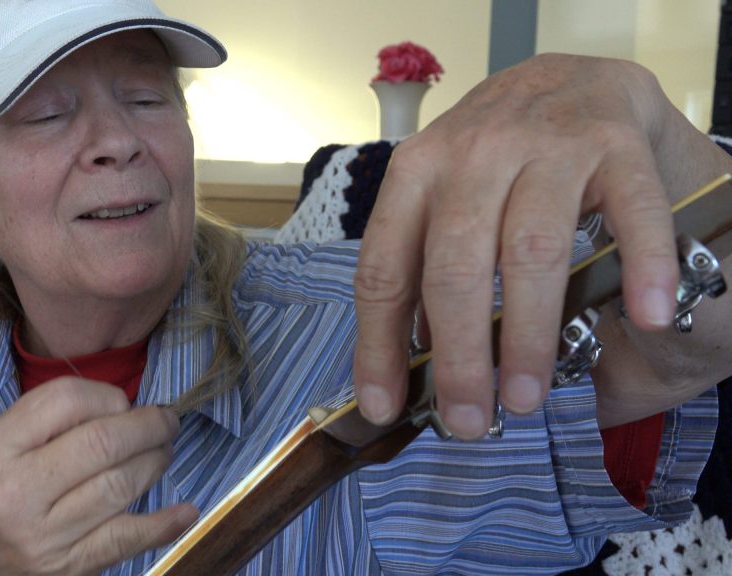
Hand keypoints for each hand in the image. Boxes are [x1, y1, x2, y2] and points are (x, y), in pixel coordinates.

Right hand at [0, 377, 195, 574]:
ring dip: (156, 462)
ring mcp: (44, 535)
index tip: (122, 402)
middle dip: (148, 426)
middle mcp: (16, 492)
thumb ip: (50, 419)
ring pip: (120, 487)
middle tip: (165, 422)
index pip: (66, 400)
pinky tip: (186, 510)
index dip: (108, 395)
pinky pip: (125, 540)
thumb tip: (125, 406)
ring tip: (164, 451)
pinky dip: (163, 524)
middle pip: (102, 443)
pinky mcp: (68, 566)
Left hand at [352, 53, 723, 437]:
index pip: (385, 269)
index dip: (379, 344)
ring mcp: (544, 145)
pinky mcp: (614, 143)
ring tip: (525, 397)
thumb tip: (415, 360)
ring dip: (527, 333)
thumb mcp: (443, 203)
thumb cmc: (495, 158)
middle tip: (467, 419)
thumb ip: (426, 271)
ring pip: (530, 249)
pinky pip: (632, 211)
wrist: (570, 79)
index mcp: (415, 174)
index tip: (384, 406)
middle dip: (458, 354)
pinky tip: (647, 317)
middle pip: (455, 267)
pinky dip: (643, 265)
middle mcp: (472, 154)